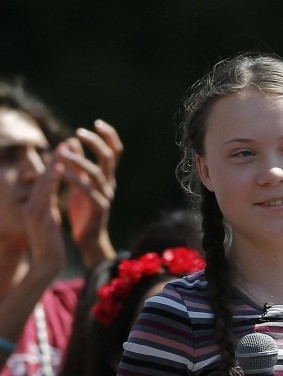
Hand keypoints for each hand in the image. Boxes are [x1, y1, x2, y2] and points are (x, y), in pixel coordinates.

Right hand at [20, 150, 66, 280]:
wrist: (46, 264)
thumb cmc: (50, 245)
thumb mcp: (48, 221)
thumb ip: (48, 207)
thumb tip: (51, 197)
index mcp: (37, 205)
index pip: (46, 180)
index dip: (56, 163)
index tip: (67, 149)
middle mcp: (33, 204)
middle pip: (43, 176)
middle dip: (55, 158)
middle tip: (68, 141)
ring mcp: (34, 209)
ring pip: (44, 181)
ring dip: (54, 163)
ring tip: (65, 148)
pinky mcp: (39, 216)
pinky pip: (45, 194)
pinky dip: (52, 180)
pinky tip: (59, 168)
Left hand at [59, 119, 122, 267]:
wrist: (89, 238)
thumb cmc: (84, 211)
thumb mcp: (80, 183)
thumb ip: (78, 163)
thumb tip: (72, 140)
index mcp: (107, 177)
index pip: (115, 152)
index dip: (110, 136)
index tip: (97, 123)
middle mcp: (109, 184)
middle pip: (109, 157)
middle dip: (96, 142)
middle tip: (79, 132)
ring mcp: (106, 196)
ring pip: (97, 172)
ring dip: (79, 160)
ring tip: (63, 152)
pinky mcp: (98, 208)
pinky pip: (88, 191)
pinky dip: (75, 179)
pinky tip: (61, 172)